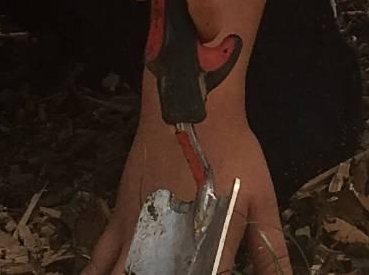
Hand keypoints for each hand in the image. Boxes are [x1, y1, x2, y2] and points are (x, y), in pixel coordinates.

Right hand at [81, 77, 283, 274]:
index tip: (212, 272)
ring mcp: (135, 238)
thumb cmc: (232, 153)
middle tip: (178, 267)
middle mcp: (164, 254)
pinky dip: (98, 272)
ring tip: (142, 271)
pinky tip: (108, 273)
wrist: (190, 110)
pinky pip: (97, 259)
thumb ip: (271, 252)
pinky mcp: (118, 221)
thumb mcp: (262, 201)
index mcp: (206, 255)